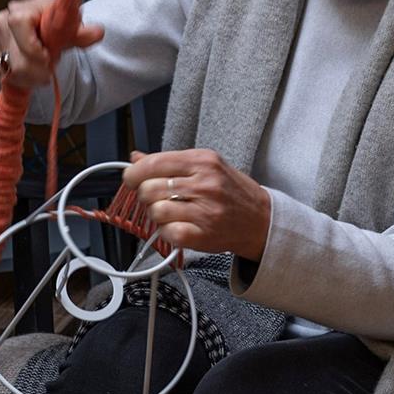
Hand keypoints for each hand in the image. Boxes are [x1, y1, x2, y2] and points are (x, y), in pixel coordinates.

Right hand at [0, 0, 103, 90]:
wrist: (37, 26)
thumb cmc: (52, 24)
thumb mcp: (69, 27)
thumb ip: (82, 33)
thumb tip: (98, 32)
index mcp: (24, 8)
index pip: (19, 24)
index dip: (33, 47)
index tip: (48, 59)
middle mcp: (4, 19)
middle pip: (16, 58)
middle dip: (38, 71)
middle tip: (49, 69)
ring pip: (11, 71)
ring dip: (31, 78)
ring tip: (42, 71)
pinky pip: (5, 75)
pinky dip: (21, 79)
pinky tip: (30, 72)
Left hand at [122, 149, 270, 260]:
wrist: (262, 220)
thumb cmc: (232, 192)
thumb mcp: (206, 166)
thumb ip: (170, 162)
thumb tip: (136, 158)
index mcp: (203, 161)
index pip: (153, 163)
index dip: (133, 173)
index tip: (131, 179)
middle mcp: (205, 184)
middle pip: (149, 189)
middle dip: (144, 196)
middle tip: (155, 199)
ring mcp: (206, 211)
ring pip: (156, 212)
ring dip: (156, 215)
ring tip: (170, 214)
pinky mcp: (204, 235)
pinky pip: (168, 233)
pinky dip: (166, 233)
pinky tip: (177, 227)